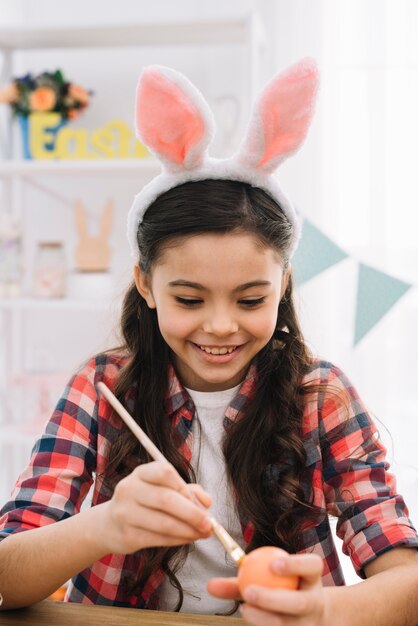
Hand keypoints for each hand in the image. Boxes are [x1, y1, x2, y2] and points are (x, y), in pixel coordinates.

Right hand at [97, 461, 212, 554]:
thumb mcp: (163, 489)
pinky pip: (158, 539)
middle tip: (209, 524)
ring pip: (164, 523)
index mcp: (141, 473)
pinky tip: (188, 539)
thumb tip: (207, 502)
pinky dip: (178, 540)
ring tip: (202, 534)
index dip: (185, 487)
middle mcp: (130, 489)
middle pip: (166, 499)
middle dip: (192, 513)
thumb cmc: (145, 502)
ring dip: (188, 531)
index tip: (201, 502)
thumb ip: (188, 491)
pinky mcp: (127, 535)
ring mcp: (125, 513)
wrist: (110, 524)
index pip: (164, 472)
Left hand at [208, 553, 325, 625]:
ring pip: (287, 624)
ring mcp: (308, 624)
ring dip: (263, 618)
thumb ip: (241, 579)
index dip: (295, 564)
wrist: (308, 617)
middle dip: (273, 598)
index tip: (272, 564)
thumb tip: (209, 586)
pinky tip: (249, 619)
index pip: (311, 565)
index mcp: (311, 578)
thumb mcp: (268, 579)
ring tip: (244, 609)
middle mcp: (314, 602)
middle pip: (299, 602)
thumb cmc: (280, 590)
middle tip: (248, 591)